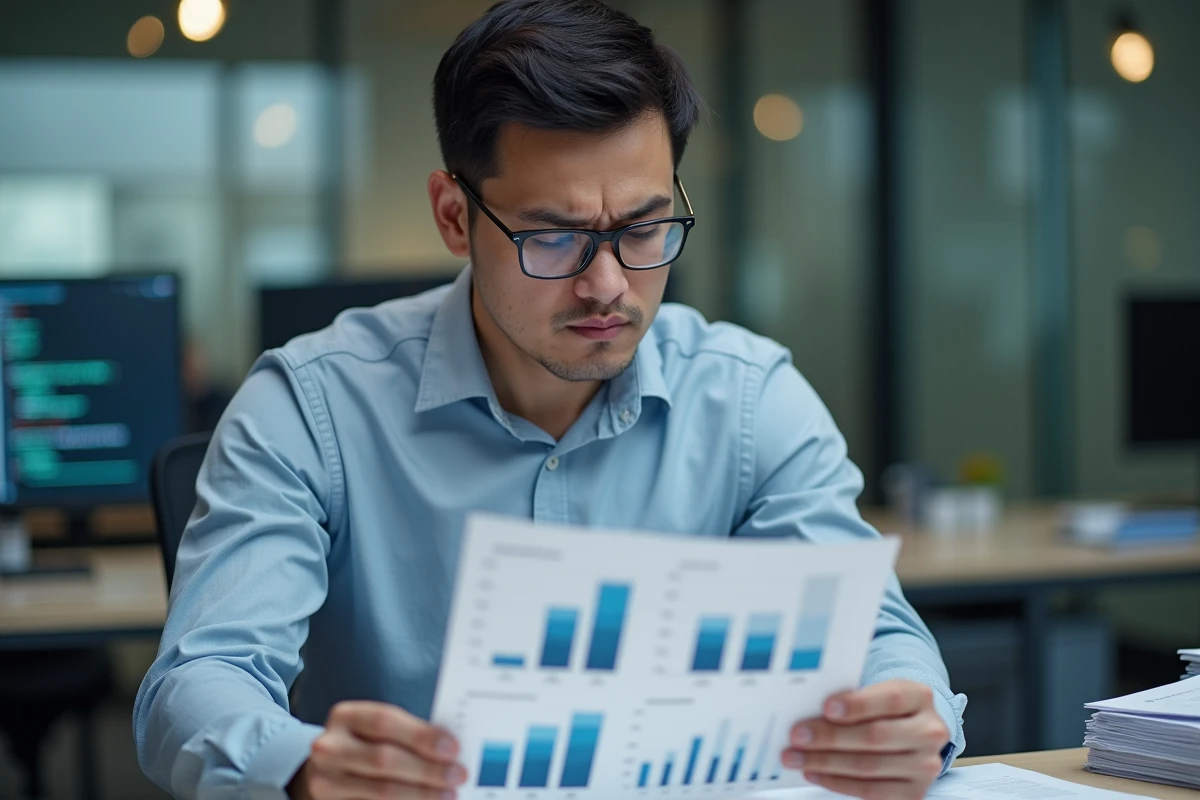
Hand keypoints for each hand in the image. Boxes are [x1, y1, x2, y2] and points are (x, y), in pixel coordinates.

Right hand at [289, 701, 466, 799]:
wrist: (329, 771)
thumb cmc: (366, 744)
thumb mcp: (377, 730)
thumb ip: (407, 734)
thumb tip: (451, 747)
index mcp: (345, 716)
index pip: (385, 721)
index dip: (421, 735)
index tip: (453, 748)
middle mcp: (329, 747)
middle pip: (384, 759)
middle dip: (427, 769)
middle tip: (458, 774)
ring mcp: (325, 781)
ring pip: (381, 790)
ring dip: (421, 793)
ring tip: (448, 794)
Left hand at [782, 680, 948, 799]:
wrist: (912, 732)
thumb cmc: (884, 708)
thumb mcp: (877, 691)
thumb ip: (852, 697)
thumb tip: (809, 707)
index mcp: (920, 697)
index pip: (891, 699)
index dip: (857, 704)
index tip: (826, 707)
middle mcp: (930, 731)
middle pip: (875, 736)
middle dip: (829, 736)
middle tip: (797, 736)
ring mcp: (925, 765)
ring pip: (868, 766)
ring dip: (825, 762)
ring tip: (796, 757)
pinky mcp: (914, 792)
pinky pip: (870, 790)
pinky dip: (837, 782)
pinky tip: (815, 772)